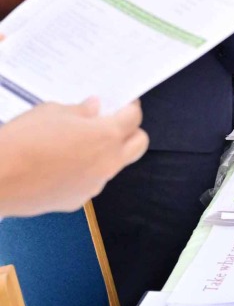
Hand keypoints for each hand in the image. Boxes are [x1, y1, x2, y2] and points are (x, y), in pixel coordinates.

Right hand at [0, 99, 148, 217]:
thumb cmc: (22, 142)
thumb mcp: (52, 112)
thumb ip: (80, 111)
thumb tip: (94, 109)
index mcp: (107, 136)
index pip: (134, 118)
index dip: (129, 108)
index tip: (122, 104)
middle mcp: (107, 163)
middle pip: (139, 145)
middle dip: (131, 132)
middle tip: (112, 123)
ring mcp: (93, 185)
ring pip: (114, 166)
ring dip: (107, 154)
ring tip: (80, 144)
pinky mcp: (76, 201)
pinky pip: (91, 182)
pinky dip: (85, 172)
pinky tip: (63, 165)